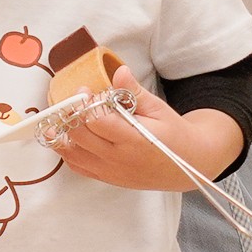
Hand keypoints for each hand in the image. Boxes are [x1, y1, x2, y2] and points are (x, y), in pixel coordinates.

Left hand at [51, 68, 231, 190]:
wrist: (190, 163)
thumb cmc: (174, 134)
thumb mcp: (159, 109)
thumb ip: (135, 93)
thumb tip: (120, 72)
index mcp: (134, 140)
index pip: (98, 122)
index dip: (87, 104)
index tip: (86, 91)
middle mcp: (119, 159)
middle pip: (80, 137)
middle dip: (71, 115)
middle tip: (75, 101)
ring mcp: (111, 172)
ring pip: (72, 155)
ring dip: (62, 135)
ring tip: (62, 117)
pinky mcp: (108, 179)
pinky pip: (78, 167)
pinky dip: (69, 151)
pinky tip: (71, 136)